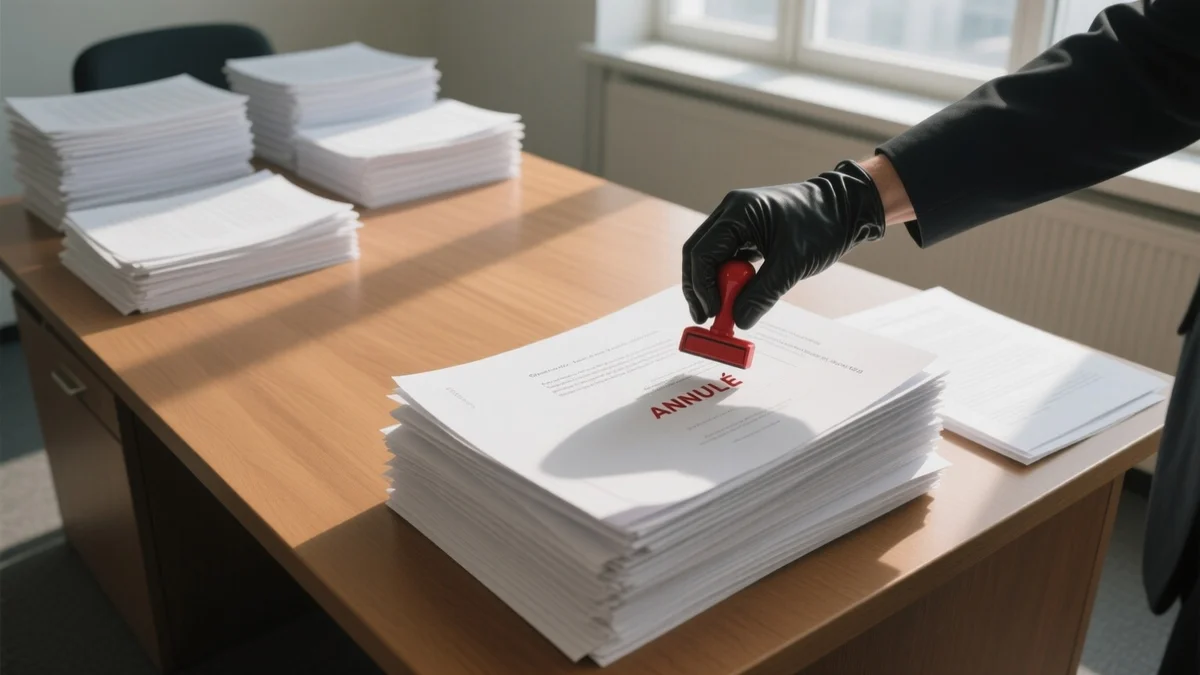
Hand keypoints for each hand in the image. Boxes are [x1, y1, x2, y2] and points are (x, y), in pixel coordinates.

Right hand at [681, 159, 887, 328]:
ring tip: (724, 312)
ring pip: (711, 258)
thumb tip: (739, 321)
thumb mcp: (792, 264)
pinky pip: (728, 258)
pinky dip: (729, 279)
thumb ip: (762, 293)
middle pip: (698, 255)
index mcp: (737, 212)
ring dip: (715, 285)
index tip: (712, 313)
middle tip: (708, 317)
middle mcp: (731, 213)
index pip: (702, 252)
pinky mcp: (748, 233)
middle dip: (700, 288)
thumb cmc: (823, 226)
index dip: (701, 287)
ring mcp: (738, 222)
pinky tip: (736, 297)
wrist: (846, 208)